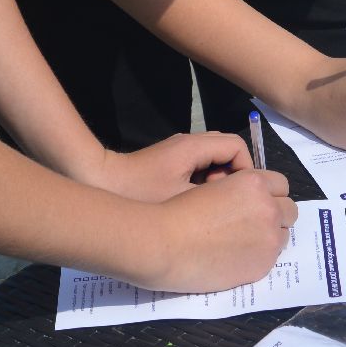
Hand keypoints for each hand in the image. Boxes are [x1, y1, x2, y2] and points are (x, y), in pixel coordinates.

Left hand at [92, 132, 253, 203]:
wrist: (99, 181)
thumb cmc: (140, 192)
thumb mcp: (180, 198)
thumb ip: (213, 196)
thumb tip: (237, 199)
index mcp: (194, 146)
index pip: (237, 146)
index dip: (246, 170)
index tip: (239, 196)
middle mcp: (189, 142)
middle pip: (227, 151)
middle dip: (233, 175)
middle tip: (224, 200)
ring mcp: (179, 151)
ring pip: (214, 160)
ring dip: (218, 180)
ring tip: (209, 204)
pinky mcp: (170, 161)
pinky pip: (200, 166)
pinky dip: (204, 181)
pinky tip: (193, 204)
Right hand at [130, 169, 297, 292]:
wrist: (164, 244)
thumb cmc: (177, 210)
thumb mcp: (213, 185)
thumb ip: (238, 188)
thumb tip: (247, 198)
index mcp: (254, 183)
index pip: (280, 184)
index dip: (267, 192)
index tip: (254, 201)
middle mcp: (268, 209)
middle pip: (289, 209)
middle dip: (274, 213)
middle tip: (251, 221)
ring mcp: (268, 239)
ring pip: (282, 235)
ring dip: (269, 235)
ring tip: (243, 240)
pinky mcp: (261, 266)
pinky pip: (271, 257)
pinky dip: (258, 256)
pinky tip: (236, 256)